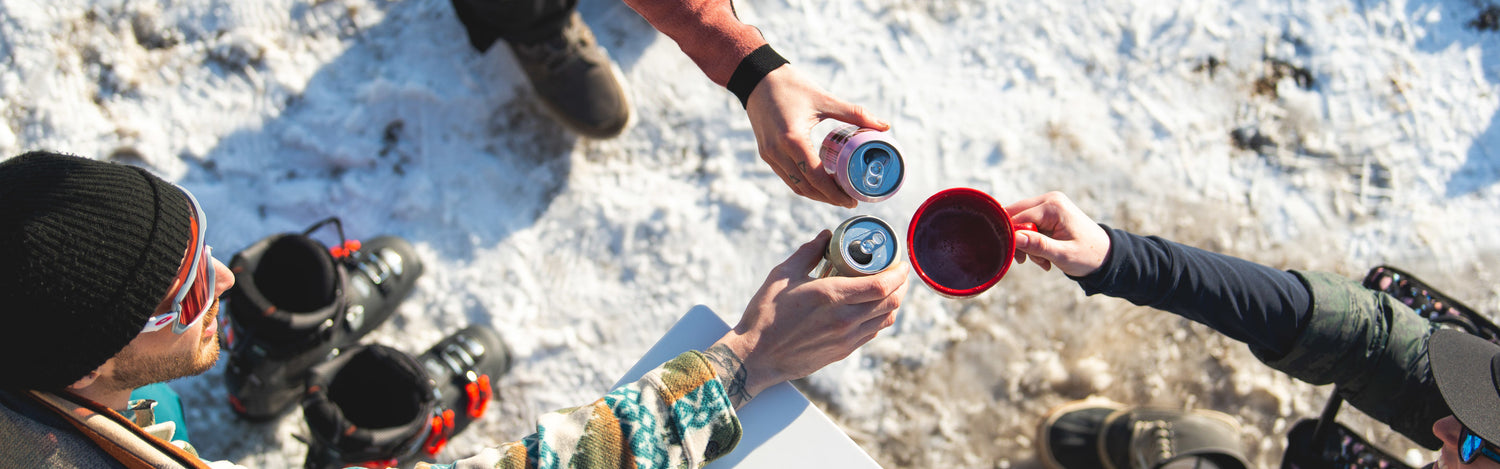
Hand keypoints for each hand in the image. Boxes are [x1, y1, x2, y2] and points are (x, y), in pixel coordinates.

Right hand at [703, 230, 909, 406]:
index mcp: (830, 297)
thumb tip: (826, 236)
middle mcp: (844, 320)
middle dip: (901, 285)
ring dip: (894, 302)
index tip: (901, 262)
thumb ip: (808, 253)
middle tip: (899, 272)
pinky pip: (872, 332)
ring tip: (889, 288)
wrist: (756, 357)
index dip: (898, 273)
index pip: (880, 285)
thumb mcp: (783, 275)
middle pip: (890, 302)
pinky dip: (880, 317)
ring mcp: (845, 339)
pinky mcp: (843, 351)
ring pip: (885, 319)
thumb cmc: (765, 315)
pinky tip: (872, 308)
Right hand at [745, 66, 889, 208]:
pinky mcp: (765, 153)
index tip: (852, 200)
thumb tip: (884, 126)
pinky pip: (786, 176)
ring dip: (815, 194)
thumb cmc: (791, 85)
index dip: (835, 194)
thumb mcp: (825, 99)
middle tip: (848, 200)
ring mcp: (769, 154)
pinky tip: (818, 183)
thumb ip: (855, 114)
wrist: (756, 77)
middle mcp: (777, 151)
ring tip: (836, 194)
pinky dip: (803, 184)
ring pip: (794, 185)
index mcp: (793, 139)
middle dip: (828, 198)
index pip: (816, 178)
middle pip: (806, 187)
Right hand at [1004, 192, 1111, 276]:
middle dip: (1018, 240)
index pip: (1018, 217)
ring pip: (1019, 222)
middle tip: (1025, 261)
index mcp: (1053, 206)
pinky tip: (1044, 255)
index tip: (1019, 259)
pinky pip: (1028, 225)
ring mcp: (1048, 204)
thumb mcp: (1063, 254)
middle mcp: (1049, 199)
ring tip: (1042, 260)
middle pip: (1015, 215)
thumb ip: (1038, 245)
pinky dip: (1032, 242)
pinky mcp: (1047, 212)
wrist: (1106, 255)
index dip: (1013, 238)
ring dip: (1026, 244)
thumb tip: (1014, 238)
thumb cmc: (1088, 256)